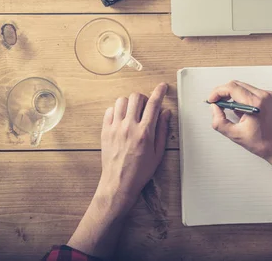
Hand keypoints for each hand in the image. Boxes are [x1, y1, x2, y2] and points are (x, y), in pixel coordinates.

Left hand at [67, 83, 170, 258]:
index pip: (154, 104)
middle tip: (147, 107)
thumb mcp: (158, 153)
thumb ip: (162, 130)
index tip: (162, 86)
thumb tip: (166, 112)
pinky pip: (109, 111)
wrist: (118, 184)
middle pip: (136, 97)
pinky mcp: (105, 132)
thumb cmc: (140, 171)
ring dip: (130, 103)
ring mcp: (115, 128)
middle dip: (144, 98)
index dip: (159, 92)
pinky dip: (117, 110)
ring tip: (133, 112)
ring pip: (121, 101)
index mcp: (145, 132)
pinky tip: (122, 118)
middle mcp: (129, 127)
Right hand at [208, 81, 271, 164]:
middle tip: (218, 105)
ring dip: (235, 97)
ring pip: (245, 88)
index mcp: (256, 103)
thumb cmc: (265, 143)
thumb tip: (214, 109)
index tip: (212, 99)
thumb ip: (219, 121)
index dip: (218, 92)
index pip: (232, 87)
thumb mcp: (235, 135)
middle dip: (225, 93)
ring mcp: (269, 96)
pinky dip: (245, 99)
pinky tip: (245, 113)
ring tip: (235, 114)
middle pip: (237, 85)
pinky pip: (253, 92)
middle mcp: (264, 96)